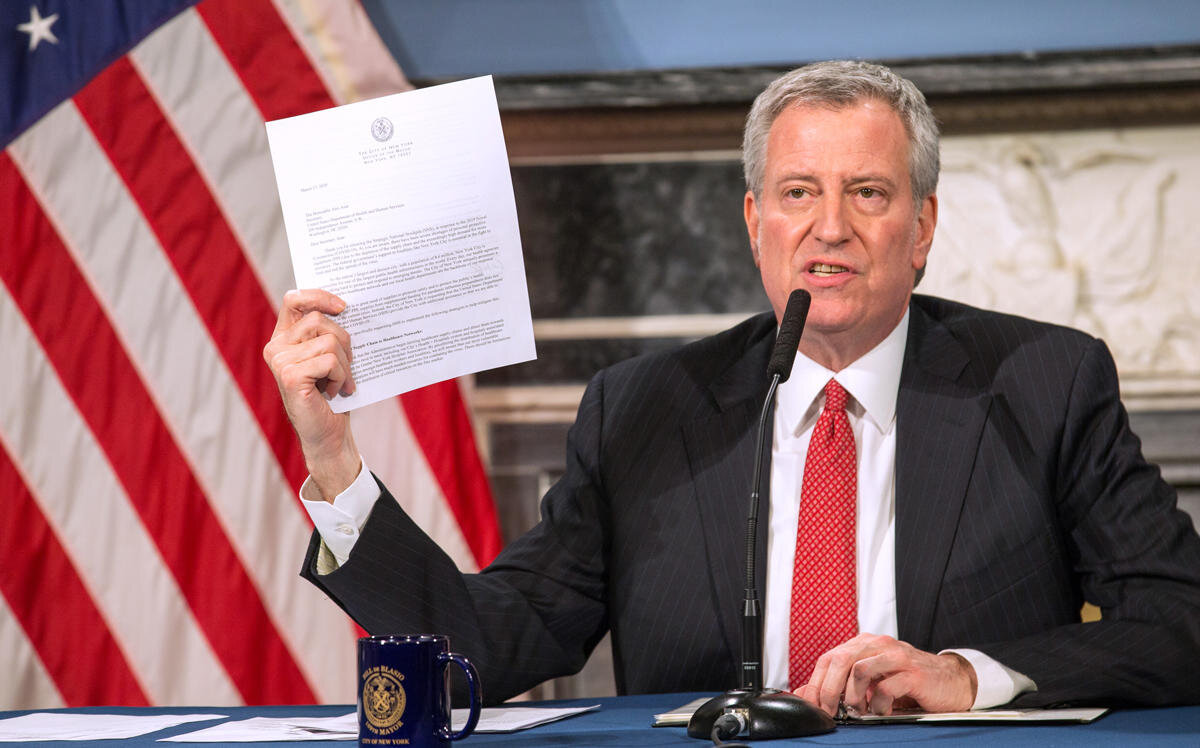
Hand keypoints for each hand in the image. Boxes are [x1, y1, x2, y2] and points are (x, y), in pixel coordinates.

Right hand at [263, 289, 359, 499]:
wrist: (329, 433)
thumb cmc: (332, 394)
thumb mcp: (331, 356)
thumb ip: (329, 332)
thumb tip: (347, 306)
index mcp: (284, 338)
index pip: (294, 300)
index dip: (318, 296)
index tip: (342, 306)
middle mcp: (276, 347)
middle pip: (319, 320)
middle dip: (344, 341)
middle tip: (348, 365)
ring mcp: (280, 362)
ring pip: (329, 341)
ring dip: (345, 365)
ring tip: (340, 383)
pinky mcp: (291, 376)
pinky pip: (330, 361)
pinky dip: (341, 377)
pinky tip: (335, 392)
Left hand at [795, 633, 976, 716]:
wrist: (953, 681)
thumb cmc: (909, 682)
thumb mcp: (873, 681)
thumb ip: (844, 685)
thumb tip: (807, 695)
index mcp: (865, 644)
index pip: (829, 658)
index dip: (816, 683)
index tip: (813, 706)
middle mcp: (879, 645)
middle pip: (840, 660)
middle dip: (829, 691)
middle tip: (830, 712)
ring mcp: (897, 656)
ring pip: (859, 670)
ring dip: (853, 697)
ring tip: (859, 712)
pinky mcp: (914, 674)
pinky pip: (886, 688)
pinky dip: (878, 705)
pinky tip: (882, 712)